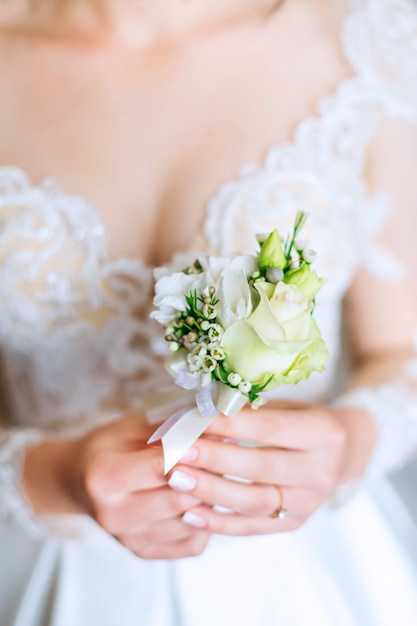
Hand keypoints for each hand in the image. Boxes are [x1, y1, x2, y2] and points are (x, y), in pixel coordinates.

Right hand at [23, 415, 210, 559]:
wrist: (76, 482)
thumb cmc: (107, 447)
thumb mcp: (131, 426)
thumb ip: (170, 429)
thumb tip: (217, 429)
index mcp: (104, 477)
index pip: (164, 467)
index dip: (196, 451)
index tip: (218, 436)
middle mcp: (114, 516)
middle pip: (181, 499)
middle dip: (209, 476)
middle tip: (226, 455)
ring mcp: (129, 540)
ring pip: (191, 523)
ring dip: (211, 498)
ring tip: (215, 474)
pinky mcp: (144, 553)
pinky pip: (192, 543)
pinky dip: (205, 521)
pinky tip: (201, 499)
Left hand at [167, 402, 375, 534]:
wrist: (342, 451)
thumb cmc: (304, 419)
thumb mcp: (287, 406)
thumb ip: (252, 411)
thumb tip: (200, 412)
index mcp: (323, 433)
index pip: (268, 429)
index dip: (228, 426)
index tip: (192, 420)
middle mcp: (322, 471)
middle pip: (261, 468)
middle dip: (215, 460)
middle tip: (178, 452)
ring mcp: (310, 502)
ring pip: (255, 502)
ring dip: (212, 492)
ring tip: (177, 480)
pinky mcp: (295, 523)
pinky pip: (253, 527)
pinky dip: (220, 523)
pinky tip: (190, 514)